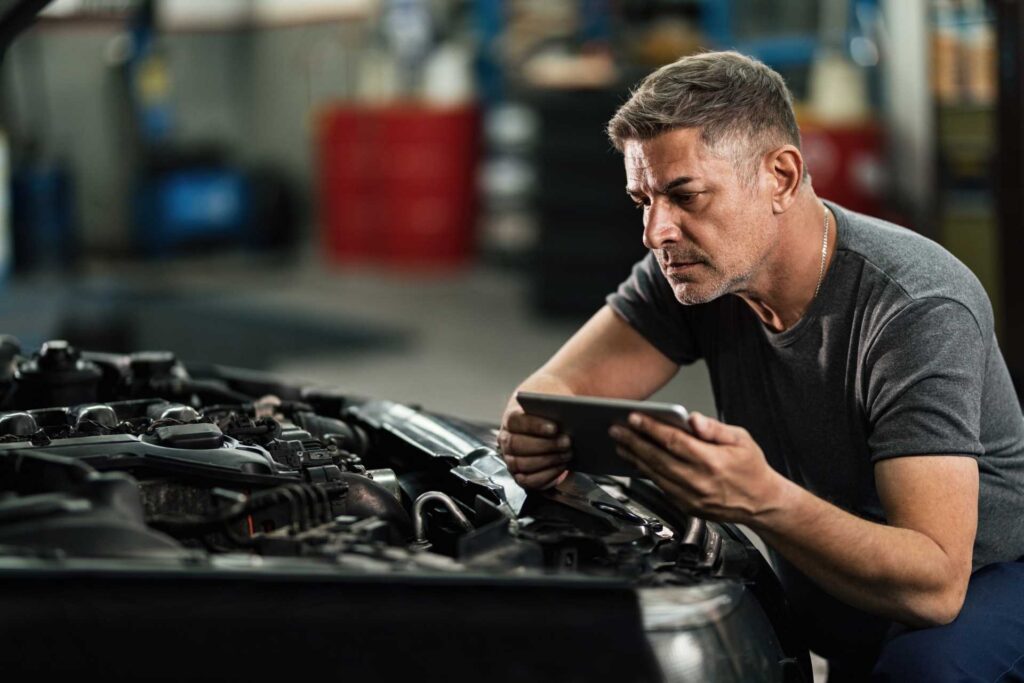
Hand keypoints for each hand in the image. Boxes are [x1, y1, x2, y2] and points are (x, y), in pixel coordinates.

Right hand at [498, 407, 571, 488]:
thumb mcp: (552, 404)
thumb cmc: (550, 413)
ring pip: (522, 463)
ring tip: (567, 454)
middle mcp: (507, 439)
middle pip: (518, 444)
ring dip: (547, 460)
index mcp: (511, 418)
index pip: (516, 420)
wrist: (550, 423)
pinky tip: (561, 466)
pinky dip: (546, 475)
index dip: (535, 425)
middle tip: (566, 442)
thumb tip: (569, 413)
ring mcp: (511, 458)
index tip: (554, 428)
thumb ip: (555, 406)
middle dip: (545, 445)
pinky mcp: (520, 475)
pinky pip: (529, 480)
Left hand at [609, 411, 784, 523]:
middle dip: (633, 442)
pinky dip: (647, 474)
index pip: (673, 441)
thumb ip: (714, 428)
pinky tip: (637, 462)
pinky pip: (661, 487)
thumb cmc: (752, 468)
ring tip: (621, 444)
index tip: (634, 418)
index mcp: (711, 461)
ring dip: (634, 458)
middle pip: (657, 458)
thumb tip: (692, 418)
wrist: (762, 503)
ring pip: (655, 474)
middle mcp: (698, 481)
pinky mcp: (687, 507)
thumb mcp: (741, 439)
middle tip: (616, 429)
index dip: (651, 429)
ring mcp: (691, 497)